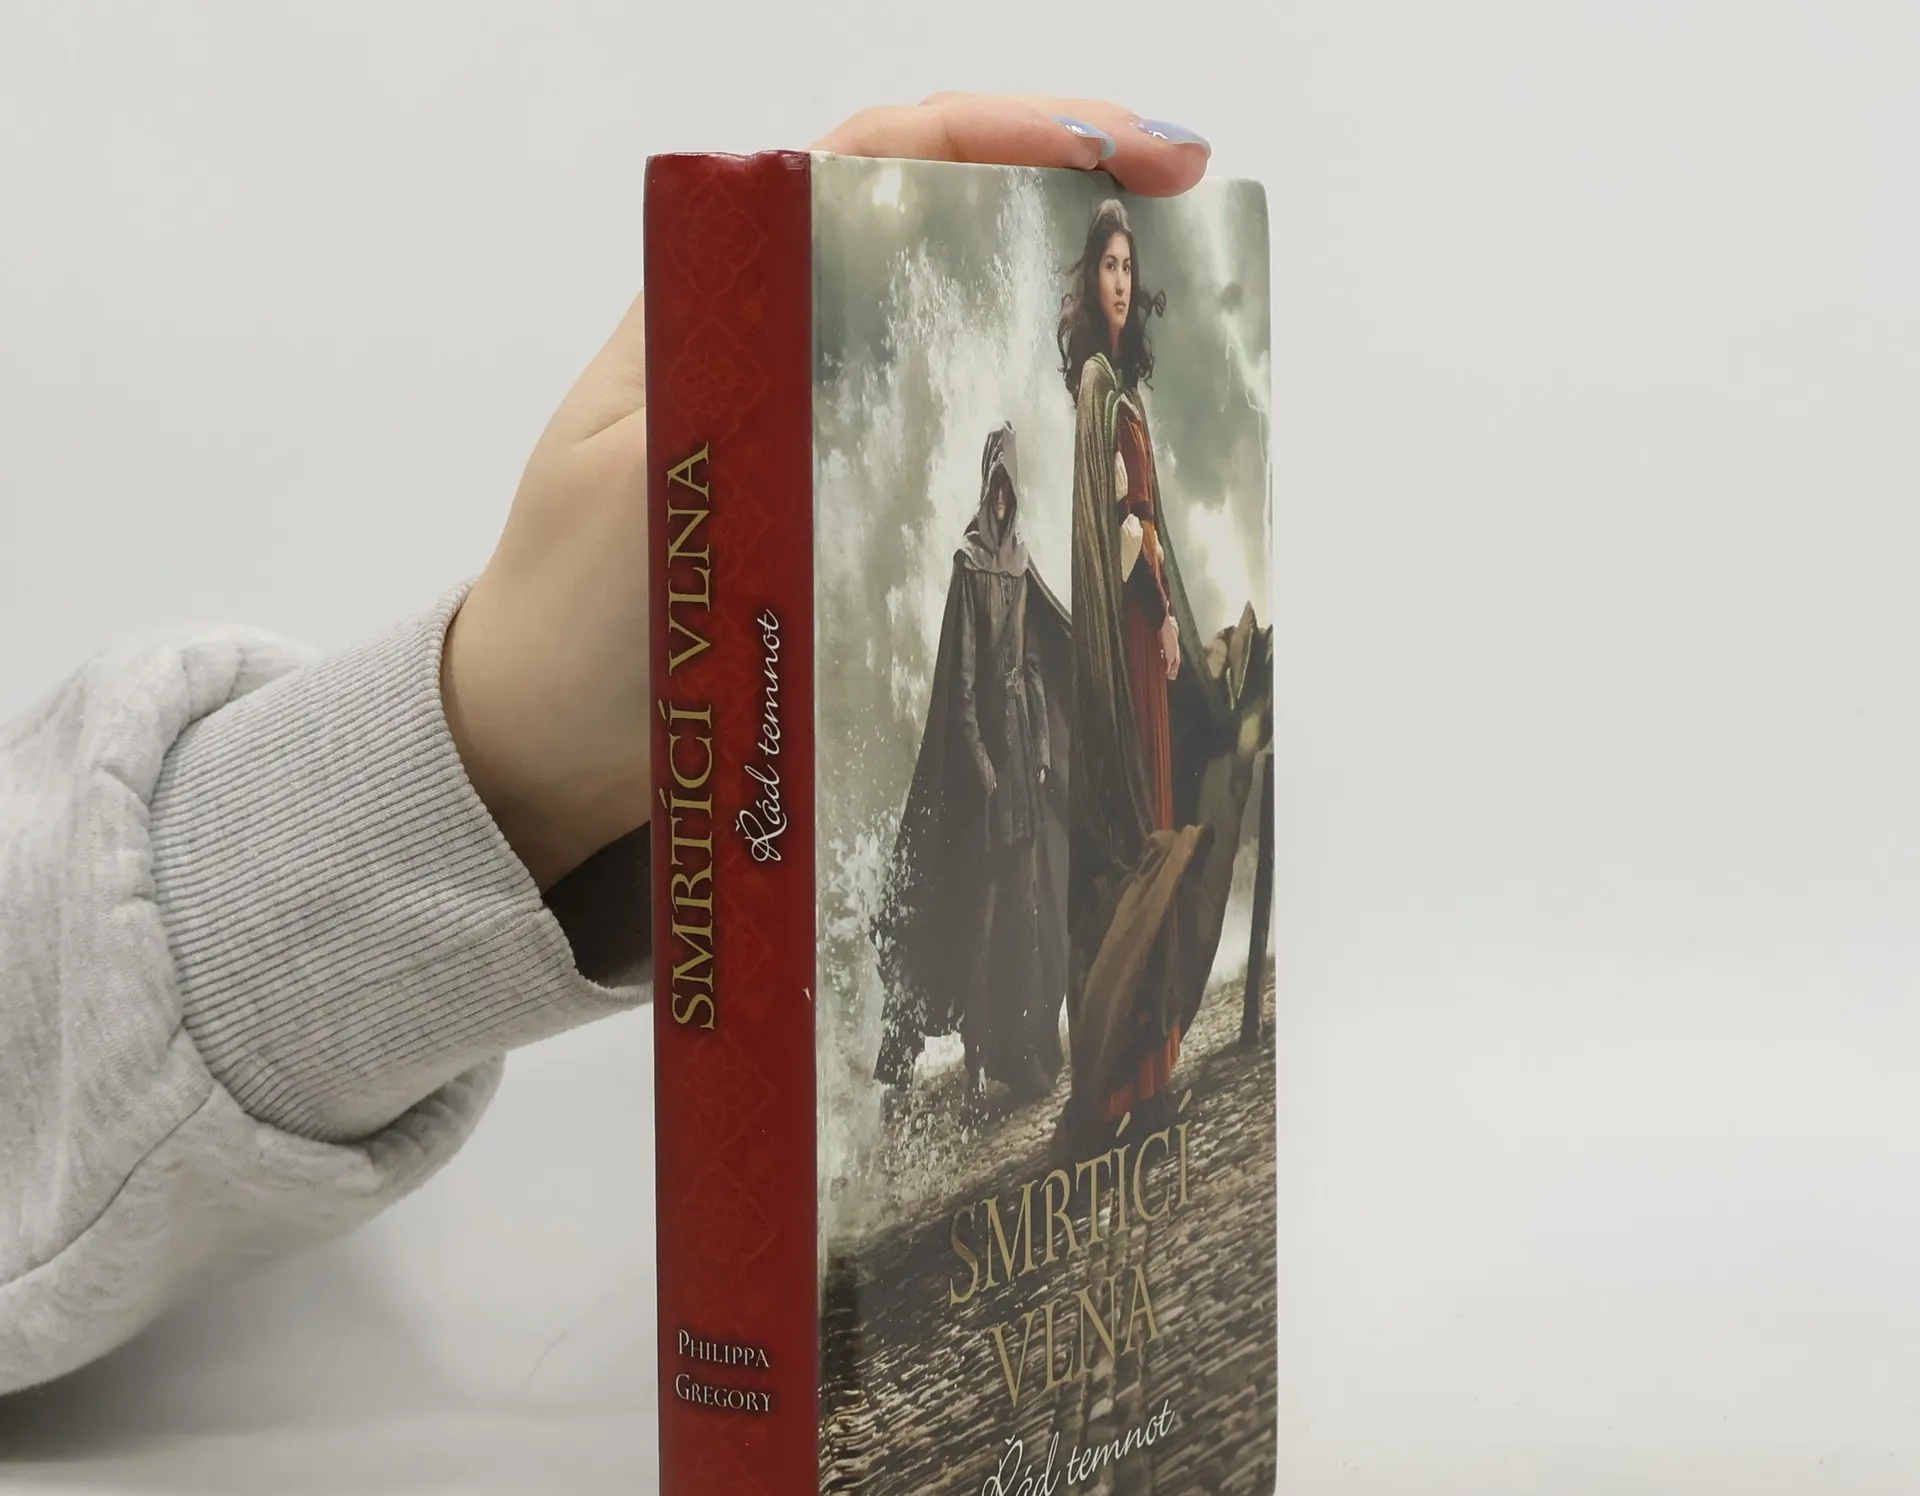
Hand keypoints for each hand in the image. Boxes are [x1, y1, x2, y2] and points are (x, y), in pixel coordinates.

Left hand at [441, 95, 1208, 889]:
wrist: (544, 737)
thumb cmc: (564, 621)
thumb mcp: (632, 501)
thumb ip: (723, 414)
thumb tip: (838, 358)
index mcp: (724, 303)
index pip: (880, 163)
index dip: (1012, 132)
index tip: (1131, 155)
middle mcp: (785, 345)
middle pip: (941, 220)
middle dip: (1067, 194)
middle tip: (1183, 219)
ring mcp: (821, 427)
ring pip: (962, 334)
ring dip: (1063, 322)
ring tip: (1162, 344)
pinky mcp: (844, 513)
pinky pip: (958, 452)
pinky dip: (1037, 449)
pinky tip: (1101, 481)